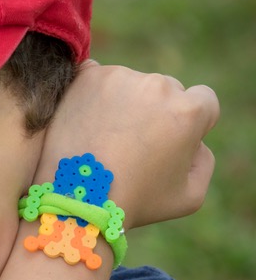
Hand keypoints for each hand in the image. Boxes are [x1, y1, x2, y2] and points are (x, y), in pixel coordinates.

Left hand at [34, 61, 219, 228]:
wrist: (75, 198)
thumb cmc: (132, 202)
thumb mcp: (189, 195)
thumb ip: (203, 160)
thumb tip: (195, 139)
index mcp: (188, 111)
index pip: (202, 100)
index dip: (189, 122)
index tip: (168, 141)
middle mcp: (157, 86)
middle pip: (166, 89)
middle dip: (155, 111)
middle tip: (131, 144)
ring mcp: (119, 78)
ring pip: (131, 83)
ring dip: (124, 102)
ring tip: (105, 139)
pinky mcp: (87, 77)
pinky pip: (97, 77)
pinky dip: (95, 94)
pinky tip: (88, 121)